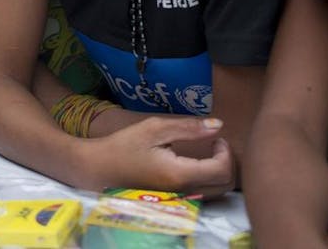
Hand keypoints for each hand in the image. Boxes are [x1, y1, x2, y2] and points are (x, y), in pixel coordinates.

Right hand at [89, 116, 234, 196]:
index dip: (226, 152)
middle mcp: (185, 192)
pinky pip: (206, 195)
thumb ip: (187, 127)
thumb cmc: (124, 146)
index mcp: (180, 173)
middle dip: (227, 162)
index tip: (216, 137)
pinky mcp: (176, 202)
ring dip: (220, 172)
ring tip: (207, 153)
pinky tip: (196, 165)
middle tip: (215, 144)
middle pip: (226, 185)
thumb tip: (217, 125)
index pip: (222, 169)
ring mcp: (181, 200)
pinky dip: (210, 180)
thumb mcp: (153, 129)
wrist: (100, 168)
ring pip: (219, 193)